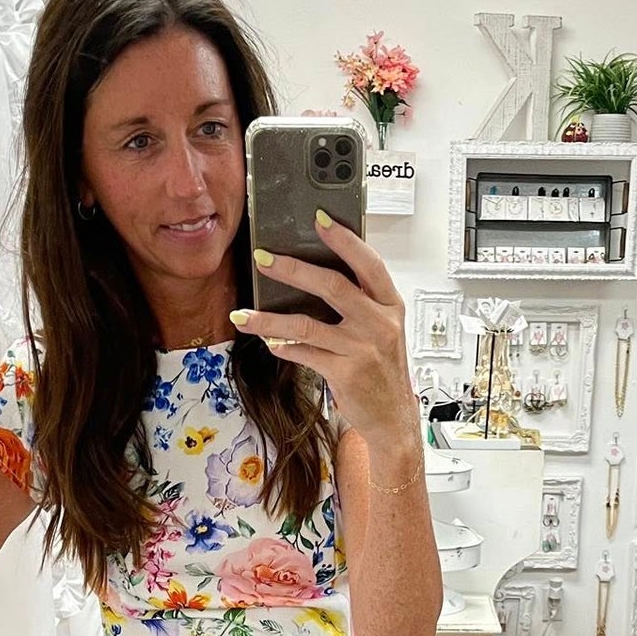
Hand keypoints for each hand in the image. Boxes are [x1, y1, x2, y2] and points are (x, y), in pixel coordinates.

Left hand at [231, 213, 420, 449]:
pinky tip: (268, 343)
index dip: (344, 239)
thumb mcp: (383, 328)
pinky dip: (283, 347)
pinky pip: (304, 353)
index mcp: (389, 304)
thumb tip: (316, 274)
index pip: (368, 263)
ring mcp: (361, 349)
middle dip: (293, 269)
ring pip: (307, 325)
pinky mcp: (345, 373)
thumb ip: (360, 301)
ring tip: (243, 315)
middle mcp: (379, 323)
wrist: (393, 416)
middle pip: (333, 286)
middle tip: (263, 258)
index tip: (319, 219)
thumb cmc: (383, 369)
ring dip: (269, 320)